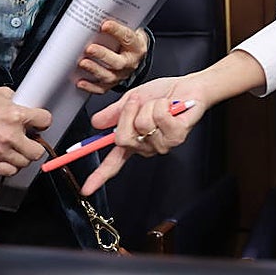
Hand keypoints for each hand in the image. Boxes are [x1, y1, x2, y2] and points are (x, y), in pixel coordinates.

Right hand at [0, 87, 50, 175]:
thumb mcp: (1, 94)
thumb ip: (16, 99)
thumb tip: (25, 103)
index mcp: (16, 115)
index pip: (45, 121)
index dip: (43, 122)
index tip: (39, 124)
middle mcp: (10, 135)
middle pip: (37, 151)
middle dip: (36, 146)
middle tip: (30, 142)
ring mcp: (0, 150)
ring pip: (24, 163)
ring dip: (22, 157)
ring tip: (17, 150)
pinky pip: (9, 171)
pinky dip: (10, 167)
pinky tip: (7, 158)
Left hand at [76, 20, 149, 93]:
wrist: (136, 56)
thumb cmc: (129, 42)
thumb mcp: (130, 30)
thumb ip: (118, 26)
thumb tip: (99, 14)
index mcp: (136, 46)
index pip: (128, 38)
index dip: (117, 31)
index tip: (105, 25)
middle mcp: (130, 63)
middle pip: (118, 62)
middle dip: (103, 55)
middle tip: (90, 49)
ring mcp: (121, 75)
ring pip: (108, 76)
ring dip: (94, 70)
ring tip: (83, 63)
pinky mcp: (113, 83)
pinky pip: (101, 88)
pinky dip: (90, 86)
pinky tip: (81, 82)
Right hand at [79, 77, 203, 195]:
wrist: (189, 86)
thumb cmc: (163, 94)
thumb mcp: (131, 100)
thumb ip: (113, 113)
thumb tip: (95, 123)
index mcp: (133, 141)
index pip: (113, 163)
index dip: (99, 176)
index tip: (86, 189)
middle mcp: (147, 147)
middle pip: (122, 138)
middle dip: (127, 113)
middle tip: (138, 102)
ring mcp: (162, 144)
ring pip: (142, 125)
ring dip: (149, 105)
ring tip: (160, 105)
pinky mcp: (177, 137)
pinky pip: (159, 117)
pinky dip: (162, 104)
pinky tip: (171, 106)